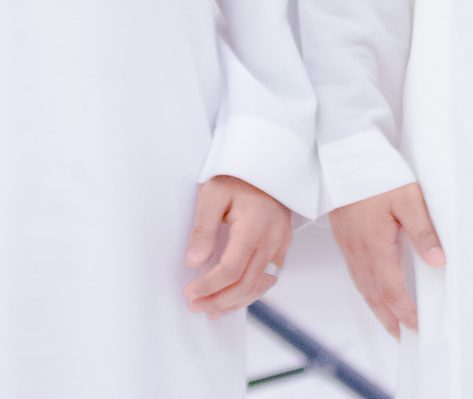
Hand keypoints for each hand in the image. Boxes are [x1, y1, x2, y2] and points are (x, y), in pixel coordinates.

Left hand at [182, 175, 292, 318]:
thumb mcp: (212, 194)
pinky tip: (234, 298)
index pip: (231, 270)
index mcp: (254, 227)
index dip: (209, 286)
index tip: (189, 292)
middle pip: (247, 284)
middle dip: (219, 300)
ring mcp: (280, 244)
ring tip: (211, 310)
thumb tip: (193, 262)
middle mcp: (271, 240)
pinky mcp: (282, 245)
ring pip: (260, 286)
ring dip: (235, 302)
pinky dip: (251, 293)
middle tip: (195, 306)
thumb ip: (203, 228)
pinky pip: (269, 278)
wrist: (268, 163)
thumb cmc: (237, 176)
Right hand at [329, 183, 444, 338]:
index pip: (390, 290)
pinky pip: (355, 271)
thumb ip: (423, 231)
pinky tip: (373, 288)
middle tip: (403, 337)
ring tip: (390, 322)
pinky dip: (366, 288)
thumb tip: (438, 261)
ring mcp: (347, 243)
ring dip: (376, 307)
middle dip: (389, 319)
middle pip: (372, 295)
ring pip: (361, 285)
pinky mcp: (343, 235)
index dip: (404, 312)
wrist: (344, 152)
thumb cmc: (376, 171)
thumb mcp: (408, 198)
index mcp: (374, 244)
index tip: (417, 326)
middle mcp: (357, 249)